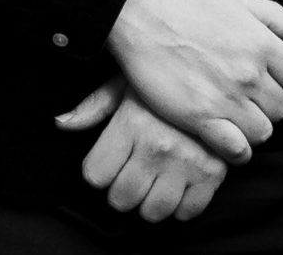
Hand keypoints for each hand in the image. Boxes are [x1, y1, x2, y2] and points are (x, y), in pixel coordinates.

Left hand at [64, 81, 227, 221]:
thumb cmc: (166, 77)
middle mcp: (157, 146)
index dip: (99, 170)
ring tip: (155, 182)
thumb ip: (94, 105)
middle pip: (121, 199)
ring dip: (150, 202)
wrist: (221, 71)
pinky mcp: (214, 172)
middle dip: (122, 190)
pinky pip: (188, 211)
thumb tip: (61, 123)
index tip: (111, 161)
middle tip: (133, 174)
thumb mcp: (127, 82)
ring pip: (152, 211)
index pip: (95, 175)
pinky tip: (180, 185)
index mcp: (132, 123)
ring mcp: (187, 162)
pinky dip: (182, 205)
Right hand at [105, 0, 282, 162]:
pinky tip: (228, 140)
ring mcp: (226, 98)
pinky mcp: (201, 118)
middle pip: (282, 110)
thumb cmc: (189, 7)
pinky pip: (237, 149)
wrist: (142, 19)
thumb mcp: (238, 1)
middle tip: (249, 101)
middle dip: (269, 107)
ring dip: (253, 129)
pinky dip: (238, 150)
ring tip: (236, 119)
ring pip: (263, 132)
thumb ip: (276, 17)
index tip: (273, 84)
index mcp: (263, 44)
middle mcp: (250, 74)